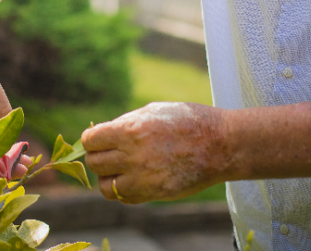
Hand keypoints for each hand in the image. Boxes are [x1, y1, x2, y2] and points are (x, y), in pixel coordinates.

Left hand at [81, 102, 227, 203]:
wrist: (220, 145)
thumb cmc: (187, 121)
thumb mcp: (152, 111)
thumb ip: (124, 124)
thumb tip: (100, 134)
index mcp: (131, 130)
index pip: (91, 141)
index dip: (92, 139)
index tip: (99, 139)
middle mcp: (133, 156)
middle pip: (95, 163)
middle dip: (99, 156)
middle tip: (110, 152)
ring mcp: (143, 178)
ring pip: (105, 186)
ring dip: (108, 177)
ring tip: (120, 168)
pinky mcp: (154, 194)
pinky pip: (125, 198)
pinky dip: (124, 190)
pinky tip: (134, 178)